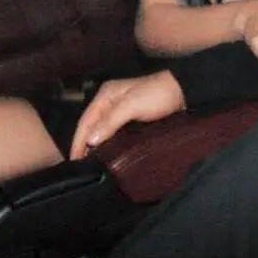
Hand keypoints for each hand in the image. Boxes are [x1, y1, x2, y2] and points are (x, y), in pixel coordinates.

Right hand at [70, 70, 184, 159]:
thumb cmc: (158, 95)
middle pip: (91, 125)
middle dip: (84, 143)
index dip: (78, 141)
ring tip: (90, 163)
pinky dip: (107, 142)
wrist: (184, 92)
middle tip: (80, 166)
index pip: (85, 120)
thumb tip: (89, 141)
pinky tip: (106, 153)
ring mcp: (121, 108)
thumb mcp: (132, 106)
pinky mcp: (132, 117)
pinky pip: (113, 131)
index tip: (73, 160)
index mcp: (106, 95)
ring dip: (95, 144)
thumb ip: (110, 121)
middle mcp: (110, 100)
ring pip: (101, 129)